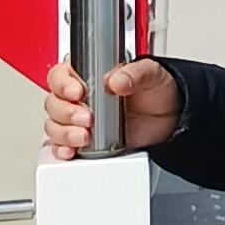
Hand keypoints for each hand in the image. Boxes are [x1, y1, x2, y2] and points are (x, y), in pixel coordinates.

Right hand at [42, 58, 181, 160]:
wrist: (170, 118)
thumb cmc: (157, 91)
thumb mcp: (151, 74)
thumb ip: (135, 73)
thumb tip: (116, 80)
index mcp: (89, 74)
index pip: (61, 75)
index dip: (62, 84)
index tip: (76, 92)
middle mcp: (80, 97)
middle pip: (54, 102)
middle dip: (66, 112)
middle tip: (87, 118)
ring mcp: (80, 120)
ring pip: (54, 125)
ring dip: (64, 132)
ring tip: (84, 136)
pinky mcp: (85, 141)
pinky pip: (62, 146)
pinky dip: (62, 149)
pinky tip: (71, 150)